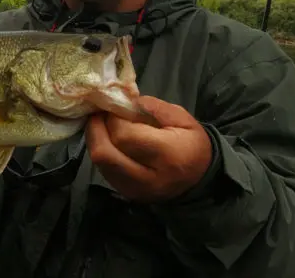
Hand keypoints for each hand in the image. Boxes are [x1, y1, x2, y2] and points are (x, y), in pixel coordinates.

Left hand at [86, 95, 213, 202]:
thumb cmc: (191, 145)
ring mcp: (134, 189)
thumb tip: (130, 100)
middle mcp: (147, 177)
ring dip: (95, 139)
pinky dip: (101, 152)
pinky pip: (103, 170)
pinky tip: (107, 140)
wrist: (199, 180)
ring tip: (101, 124)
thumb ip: (156, 107)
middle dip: (96, 128)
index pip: (125, 136)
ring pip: (100, 163)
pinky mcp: (126, 193)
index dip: (114, 118)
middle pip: (105, 153)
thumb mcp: (183, 119)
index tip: (115, 105)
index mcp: (166, 154)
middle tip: (99, 113)